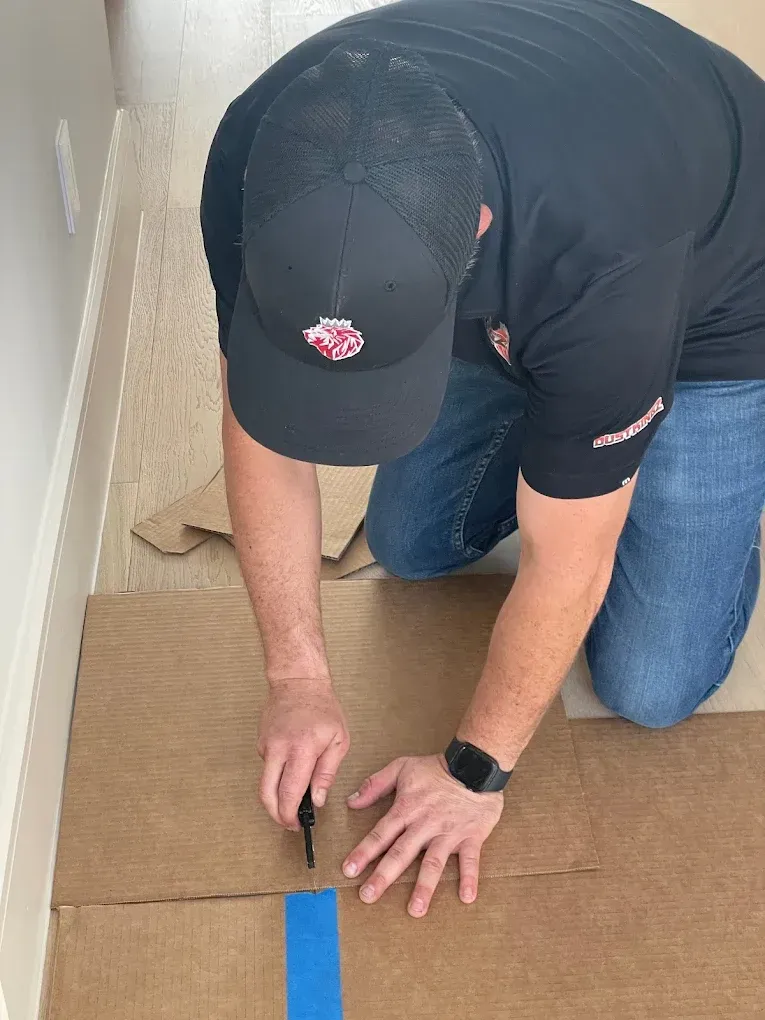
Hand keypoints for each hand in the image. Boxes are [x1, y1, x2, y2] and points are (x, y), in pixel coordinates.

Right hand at [257, 680, 349, 829]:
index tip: (297, 824)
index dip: (290, 815)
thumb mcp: (338, 740)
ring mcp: (266, 746)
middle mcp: (278, 749)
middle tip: (289, 822)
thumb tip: (316, 800)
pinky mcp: (260, 743)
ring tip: (293, 799)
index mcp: (301, 749)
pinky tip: (290, 765)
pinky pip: (267, 767)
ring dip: (276, 796)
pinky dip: (277, 774)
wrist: (298, 681)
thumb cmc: (323, 708)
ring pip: (264, 782)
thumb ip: (327, 773)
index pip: (289, 793)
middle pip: (266, 794)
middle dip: (275, 815)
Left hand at [342, 754, 502, 916]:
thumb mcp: (401, 767)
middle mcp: (425, 824)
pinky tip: (466, 897)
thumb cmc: (436, 768)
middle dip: (383, 876)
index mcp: (406, 809)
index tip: (349, 870)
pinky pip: (470, 860)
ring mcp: (448, 832)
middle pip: (401, 854)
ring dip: (424, 886)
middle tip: (368, 897)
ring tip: (415, 909)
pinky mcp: (471, 836)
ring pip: (434, 862)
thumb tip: (351, 801)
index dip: (364, 852)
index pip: (380, 834)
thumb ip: (375, 784)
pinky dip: (469, 878)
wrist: (474, 765)